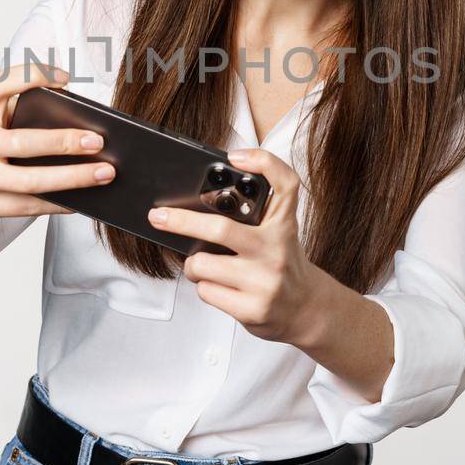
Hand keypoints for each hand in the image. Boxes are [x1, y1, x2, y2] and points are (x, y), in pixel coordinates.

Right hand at [0, 60, 115, 221]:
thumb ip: (20, 112)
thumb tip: (79, 121)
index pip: (0, 85)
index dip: (31, 77)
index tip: (65, 77)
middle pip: (23, 143)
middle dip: (63, 142)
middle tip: (98, 141)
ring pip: (30, 182)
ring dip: (72, 178)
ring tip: (103, 173)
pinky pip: (27, 207)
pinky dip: (58, 203)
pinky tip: (81, 200)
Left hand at [150, 146, 328, 345]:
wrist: (306, 308)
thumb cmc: (281, 263)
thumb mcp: (278, 232)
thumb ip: (253, 215)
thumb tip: (198, 206)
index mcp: (283, 224)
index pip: (285, 184)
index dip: (262, 162)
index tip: (233, 157)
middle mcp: (277, 248)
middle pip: (220, 228)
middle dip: (181, 222)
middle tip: (158, 217)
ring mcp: (265, 280)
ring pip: (203, 264)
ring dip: (193, 265)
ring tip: (204, 265)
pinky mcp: (252, 308)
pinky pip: (206, 291)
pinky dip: (204, 286)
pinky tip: (220, 286)